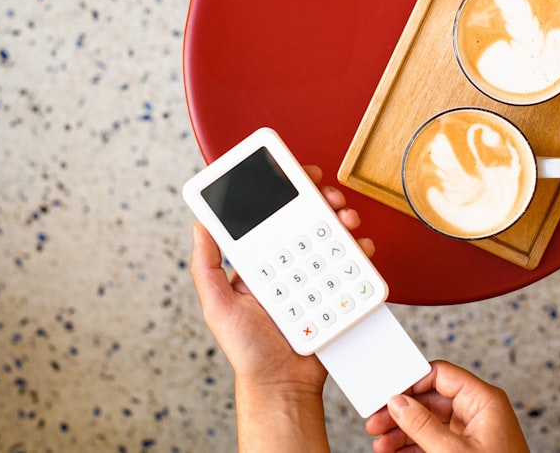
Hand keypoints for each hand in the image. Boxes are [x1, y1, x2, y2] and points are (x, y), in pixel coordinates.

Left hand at [190, 165, 369, 451]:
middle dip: (321, 199)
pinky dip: (360, 253)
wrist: (282, 385)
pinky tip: (359, 248)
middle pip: (307, 219)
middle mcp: (287, 263)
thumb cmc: (247, 351)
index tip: (296, 173)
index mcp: (259, 261)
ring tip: (346, 219)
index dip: (284, 190)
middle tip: (328, 195)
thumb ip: (206, 267)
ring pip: (332, 237)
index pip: (271, 215)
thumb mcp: (217, 308)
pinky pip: (351, 267)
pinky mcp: (337, 292)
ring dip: (343, 220)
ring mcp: (313, 276)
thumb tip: (200, 226)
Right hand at [366, 360, 528, 452]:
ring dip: (403, 433)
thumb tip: (399, 403)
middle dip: (402, 413)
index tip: (389, 394)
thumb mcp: (451, 451)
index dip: (412, 382)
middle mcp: (480, 413)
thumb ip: (422, 425)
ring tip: (382, 444)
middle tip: (377, 422)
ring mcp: (473, 433)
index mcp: (484, 401)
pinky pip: (435, 440)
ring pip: (430, 423)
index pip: (441, 375)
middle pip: (431, 400)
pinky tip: (395, 452)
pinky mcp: (467, 451)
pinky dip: (414, 447)